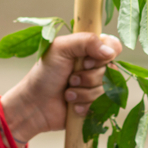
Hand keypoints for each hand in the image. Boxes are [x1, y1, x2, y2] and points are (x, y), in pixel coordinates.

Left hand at [0, 32, 122, 143]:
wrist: (34, 105)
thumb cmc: (44, 74)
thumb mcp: (60, 48)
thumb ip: (85, 41)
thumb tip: (110, 52)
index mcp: (88, 49)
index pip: (113, 47)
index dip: (105, 55)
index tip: (87, 61)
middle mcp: (95, 67)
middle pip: (112, 70)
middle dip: (89, 77)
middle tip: (70, 79)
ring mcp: (95, 86)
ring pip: (107, 89)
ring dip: (85, 93)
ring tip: (68, 93)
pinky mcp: (95, 105)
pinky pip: (103, 106)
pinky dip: (86, 105)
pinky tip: (73, 106)